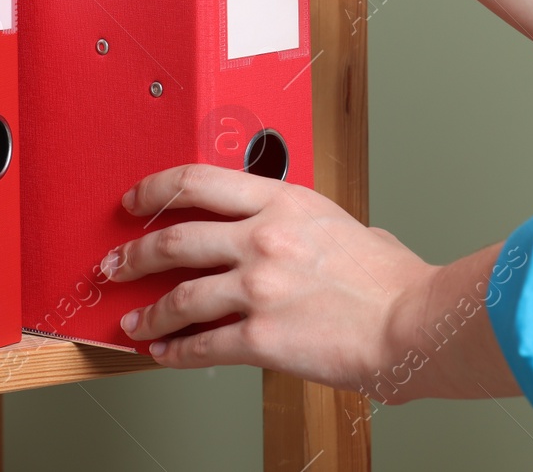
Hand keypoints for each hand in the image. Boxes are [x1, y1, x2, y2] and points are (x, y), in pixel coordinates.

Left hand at [105, 164, 518, 403]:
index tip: (135, 199)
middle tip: (116, 262)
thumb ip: (308, 224)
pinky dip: (176, 351)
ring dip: (148, 309)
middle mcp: (262, 238)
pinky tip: (163, 352)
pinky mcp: (261, 337)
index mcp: (281, 201)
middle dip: (134, 253)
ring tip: (133, 318)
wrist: (415, 322)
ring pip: (179, 295)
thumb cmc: (391, 279)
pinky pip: (203, 344)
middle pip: (174, 238)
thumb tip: (304, 233)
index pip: (197, 181)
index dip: (154, 189)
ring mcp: (258, 287)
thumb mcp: (343, 224)